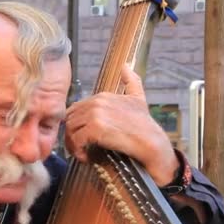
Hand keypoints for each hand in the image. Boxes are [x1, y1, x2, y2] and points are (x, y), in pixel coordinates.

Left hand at [64, 64, 178, 185]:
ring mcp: (96, 114)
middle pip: (70, 119)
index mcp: (102, 96)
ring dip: (73, 144)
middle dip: (71, 134)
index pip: (76, 109)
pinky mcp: (96, 129)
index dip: (76, 124)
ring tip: (81, 153)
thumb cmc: (145, 126)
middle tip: (78, 148)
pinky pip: (76, 140)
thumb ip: (131, 82)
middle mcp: (97, 102)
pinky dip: (78, 150)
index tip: (82, 137)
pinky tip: (86, 157)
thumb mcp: (138, 99)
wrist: (153, 143)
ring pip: (70, 129)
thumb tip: (126, 66)